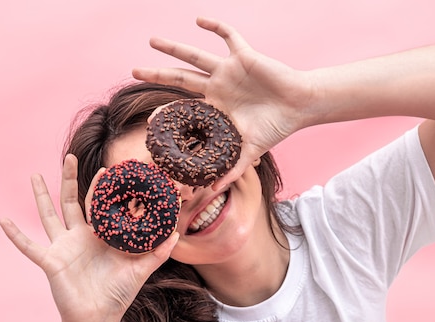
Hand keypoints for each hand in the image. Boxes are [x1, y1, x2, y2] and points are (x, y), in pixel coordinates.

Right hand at [0, 154, 177, 321]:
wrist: (98, 320)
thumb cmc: (116, 295)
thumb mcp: (140, 270)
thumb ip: (157, 252)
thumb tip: (176, 235)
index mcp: (98, 236)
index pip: (98, 205)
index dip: (101, 187)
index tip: (109, 168)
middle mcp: (77, 237)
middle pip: (70, 201)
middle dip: (69, 179)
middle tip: (69, 156)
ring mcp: (62, 248)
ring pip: (48, 216)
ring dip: (40, 196)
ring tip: (33, 175)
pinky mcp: (50, 262)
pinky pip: (29, 246)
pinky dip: (15, 235)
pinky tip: (2, 220)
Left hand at [133, 17, 316, 188]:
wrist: (300, 107)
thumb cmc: (275, 128)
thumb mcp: (250, 150)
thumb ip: (232, 169)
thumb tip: (213, 189)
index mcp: (215, 109)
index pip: (184, 109)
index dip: (167, 113)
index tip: (149, 119)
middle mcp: (217, 87)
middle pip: (179, 78)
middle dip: (157, 74)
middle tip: (133, 71)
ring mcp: (228, 71)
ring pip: (195, 55)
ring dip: (174, 48)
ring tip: (151, 40)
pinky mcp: (244, 56)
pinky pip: (229, 37)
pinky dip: (215, 27)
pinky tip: (199, 20)